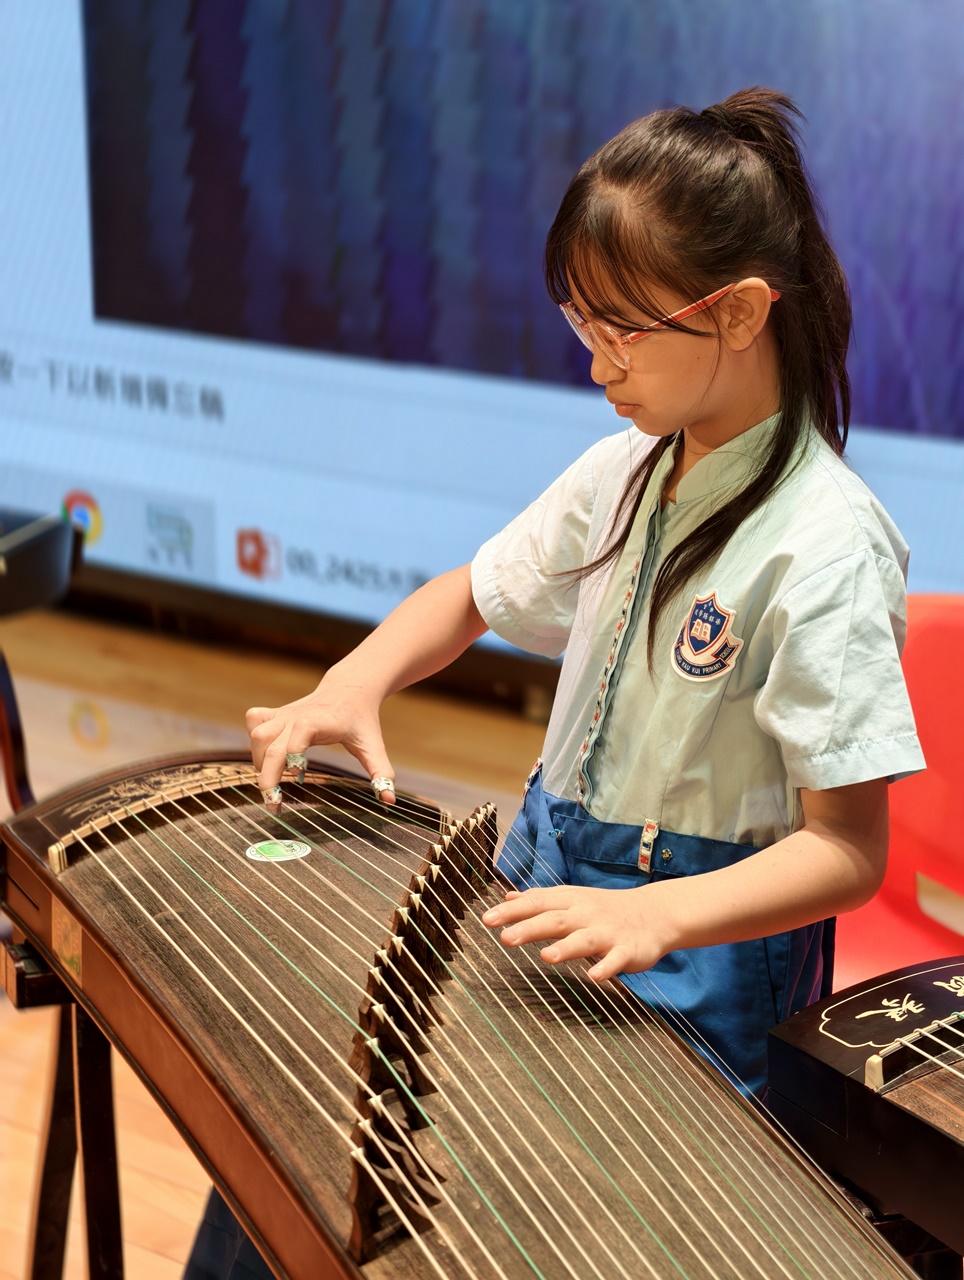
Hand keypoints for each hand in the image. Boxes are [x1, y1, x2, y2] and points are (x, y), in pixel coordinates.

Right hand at [246, 666, 395, 801]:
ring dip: (260, 761)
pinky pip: (254, 721)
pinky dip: (255, 742)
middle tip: (273, 804)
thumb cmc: (361, 720)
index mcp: (322, 721)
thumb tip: (388, 799)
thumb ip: (381, 773)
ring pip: (258, 734)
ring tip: (274, 782)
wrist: (350, 690)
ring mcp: (284, 713)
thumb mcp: (373, 746)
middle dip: (267, 775)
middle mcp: (298, 715)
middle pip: (270, 741)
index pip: (301, 730)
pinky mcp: (275, 713)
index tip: (297, 777)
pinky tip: (269, 758)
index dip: (294, 751)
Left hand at [481, 884, 674, 981]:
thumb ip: (540, 900)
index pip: (538, 902)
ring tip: (547, 957)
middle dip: (530, 928)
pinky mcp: (628, 950)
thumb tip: (507, 897)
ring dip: (566, 948)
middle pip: (556, 920)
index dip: (513, 911)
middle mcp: (586, 914)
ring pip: (585, 940)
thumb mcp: (572, 898)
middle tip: (505, 938)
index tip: (486, 919)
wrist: (655, 913)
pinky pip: (616, 960)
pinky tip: (594, 976)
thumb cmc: (604, 908)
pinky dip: (606, 967)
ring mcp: (608, 932)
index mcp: (570, 901)